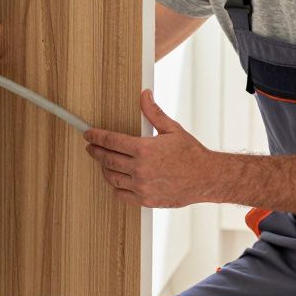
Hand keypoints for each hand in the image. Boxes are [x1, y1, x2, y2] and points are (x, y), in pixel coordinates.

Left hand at [83, 90, 216, 207]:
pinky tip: (116, 180)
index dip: (96, 136)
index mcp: (144, 149)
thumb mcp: (172, 129)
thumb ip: (153, 113)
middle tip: (91, 147)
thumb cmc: (191, 154)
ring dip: (104, 168)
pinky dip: (115, 187)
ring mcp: (142, 187)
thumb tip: (144, 95)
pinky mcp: (145, 200)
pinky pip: (121, 195)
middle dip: (95, 151)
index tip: (88, 134)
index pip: (111, 141)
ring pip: (111, 178)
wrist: (206, 178)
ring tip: (103, 162)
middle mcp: (140, 169)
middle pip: (107, 159)